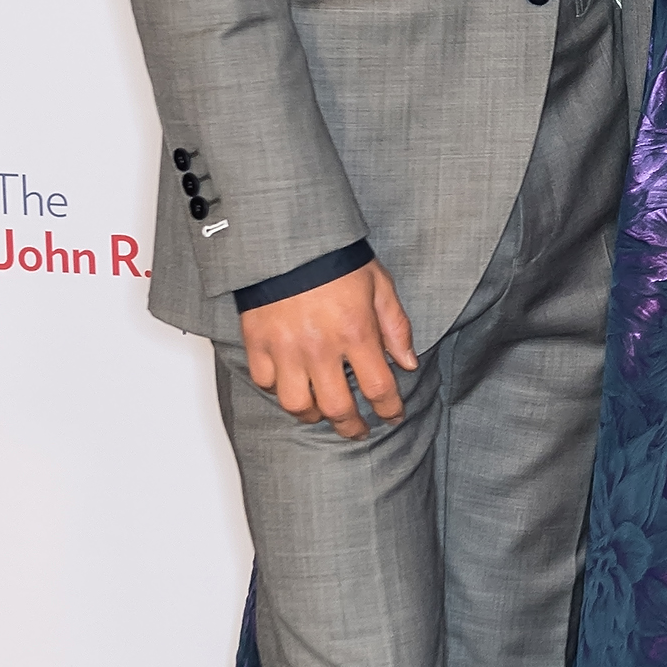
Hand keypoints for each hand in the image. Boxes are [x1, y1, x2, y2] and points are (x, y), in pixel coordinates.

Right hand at [239, 260, 417, 435]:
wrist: (288, 238)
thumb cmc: (336, 259)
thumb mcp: (379, 286)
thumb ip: (395, 327)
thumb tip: (408, 364)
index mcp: (355, 332)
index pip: (378, 388)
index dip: (389, 410)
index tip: (392, 416)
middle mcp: (320, 347)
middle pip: (337, 407)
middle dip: (352, 425)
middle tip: (357, 429)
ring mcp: (286, 347)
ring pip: (297, 404)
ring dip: (313, 414)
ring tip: (322, 412)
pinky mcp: (258, 342)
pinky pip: (265, 382)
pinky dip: (278, 389)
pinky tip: (291, 383)